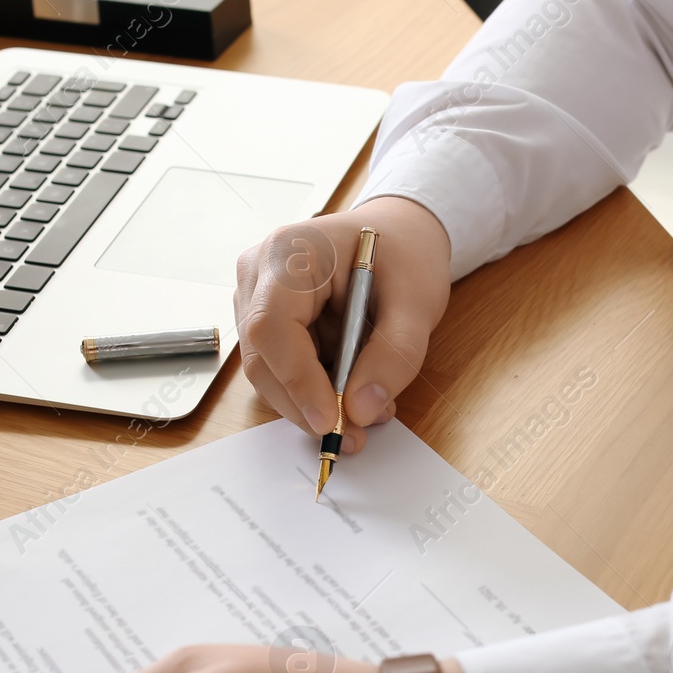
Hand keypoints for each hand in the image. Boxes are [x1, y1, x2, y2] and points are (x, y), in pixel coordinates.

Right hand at [235, 196, 451, 455]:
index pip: (272, 327)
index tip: (332, 421)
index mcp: (290, 252)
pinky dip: (315, 391)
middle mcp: (259, 273)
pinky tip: (354, 393)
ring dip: (314, 403)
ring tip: (368, 412)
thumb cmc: (404, 255)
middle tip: (354, 436)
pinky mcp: (266, 322)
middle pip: (263, 358)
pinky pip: (281, 369)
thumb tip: (361, 410)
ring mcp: (255, 298)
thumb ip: (394, 356)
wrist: (398, 235)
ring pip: (269, 372)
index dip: (297, 381)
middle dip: (307, 405)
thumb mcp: (417, 303)